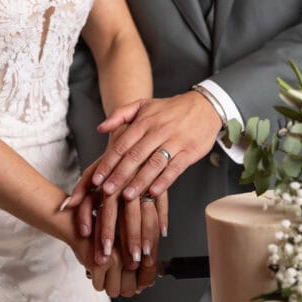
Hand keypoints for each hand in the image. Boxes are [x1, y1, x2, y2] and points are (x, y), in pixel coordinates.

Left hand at [68, 92, 222, 203]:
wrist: (205, 106)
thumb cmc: (170, 109)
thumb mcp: (144, 104)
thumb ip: (120, 114)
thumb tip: (100, 128)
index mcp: (144, 122)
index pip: (122, 145)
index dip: (108, 162)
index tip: (97, 178)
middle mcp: (158, 132)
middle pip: (135, 156)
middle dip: (119, 175)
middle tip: (107, 191)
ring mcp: (175, 142)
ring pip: (154, 164)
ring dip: (139, 181)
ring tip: (127, 196)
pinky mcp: (189, 152)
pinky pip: (175, 168)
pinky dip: (164, 181)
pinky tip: (154, 192)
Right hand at [85, 247, 156, 297]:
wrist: (80, 226)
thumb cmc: (101, 240)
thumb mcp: (123, 249)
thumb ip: (137, 266)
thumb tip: (145, 285)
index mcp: (138, 247)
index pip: (149, 272)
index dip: (144, 283)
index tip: (140, 286)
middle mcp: (129, 253)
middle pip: (130, 289)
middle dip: (121, 287)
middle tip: (114, 276)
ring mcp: (115, 259)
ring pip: (114, 291)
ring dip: (107, 285)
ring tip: (105, 271)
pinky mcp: (100, 263)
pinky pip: (99, 286)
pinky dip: (96, 280)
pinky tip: (95, 268)